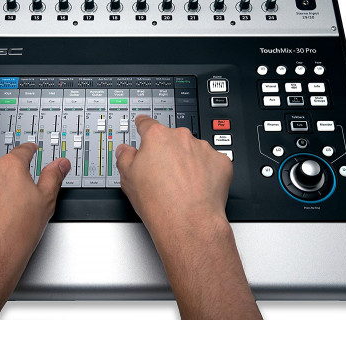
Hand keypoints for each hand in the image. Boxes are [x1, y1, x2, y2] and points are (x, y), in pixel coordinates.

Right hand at [115, 115, 232, 245]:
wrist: (187, 222)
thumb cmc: (158, 202)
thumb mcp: (127, 178)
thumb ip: (125, 158)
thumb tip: (125, 151)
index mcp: (157, 137)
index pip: (147, 124)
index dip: (143, 125)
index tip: (143, 124)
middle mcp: (182, 138)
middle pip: (173, 139)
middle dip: (169, 151)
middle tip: (164, 173)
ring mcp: (203, 149)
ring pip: (194, 150)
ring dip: (189, 161)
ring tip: (183, 184)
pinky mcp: (221, 162)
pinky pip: (213, 162)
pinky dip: (207, 172)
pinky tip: (199, 187)